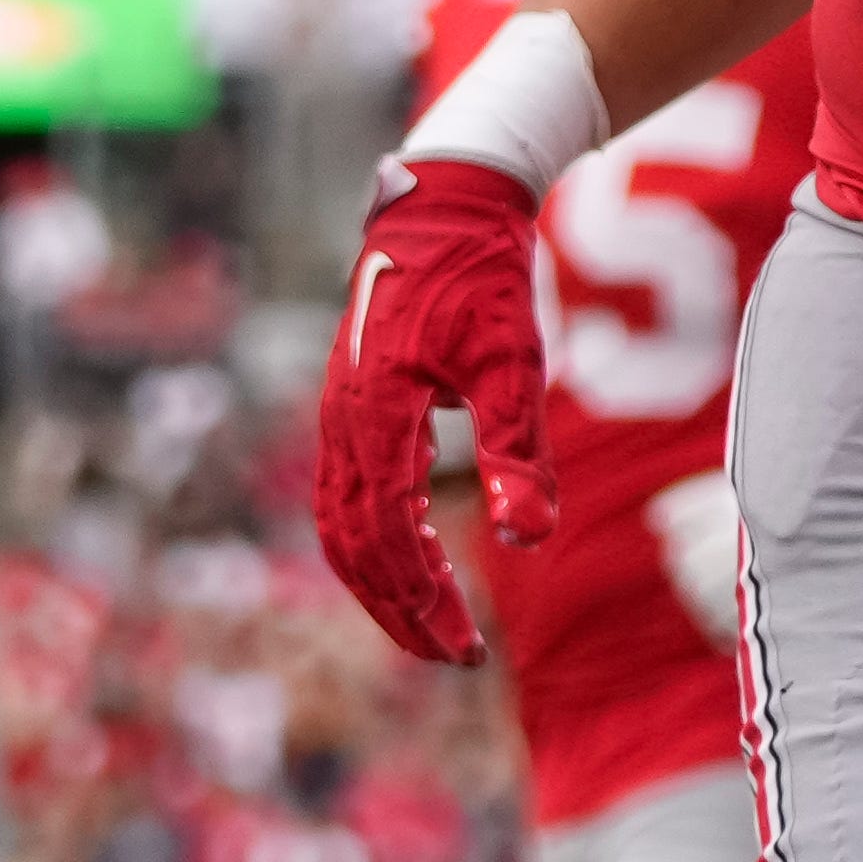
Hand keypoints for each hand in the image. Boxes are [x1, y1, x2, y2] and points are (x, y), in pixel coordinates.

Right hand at [314, 158, 556, 663]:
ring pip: (341, 527)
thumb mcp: (514, 364)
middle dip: (400, 610)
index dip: (423, 600)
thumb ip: (516, 452)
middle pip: (352, 548)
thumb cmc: (486, 281)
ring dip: (381, 584)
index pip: (388, 540)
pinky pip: (345, 496)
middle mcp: (341, 424)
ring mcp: (337, 416)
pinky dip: (371, 543)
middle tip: (454, 657)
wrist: (446, 205)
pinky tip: (414, 561)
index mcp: (375, 418)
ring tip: (431, 625)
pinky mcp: (348, 408)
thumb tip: (524, 540)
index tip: (467, 649)